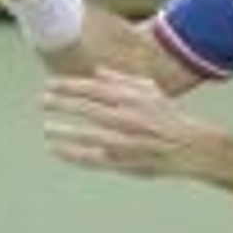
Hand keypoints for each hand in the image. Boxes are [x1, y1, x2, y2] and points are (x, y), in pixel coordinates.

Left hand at [39, 67, 223, 178]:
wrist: (191, 147)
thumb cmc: (168, 117)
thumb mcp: (149, 91)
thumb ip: (121, 80)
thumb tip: (96, 71)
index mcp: (132, 98)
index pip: (92, 89)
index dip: (67, 86)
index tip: (49, 85)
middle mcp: (128, 118)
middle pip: (86, 108)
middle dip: (61, 103)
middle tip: (41, 100)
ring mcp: (125, 141)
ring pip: (86, 134)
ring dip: (63, 130)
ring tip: (47, 126)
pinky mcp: (123, 162)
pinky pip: (91, 158)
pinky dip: (71, 154)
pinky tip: (56, 149)